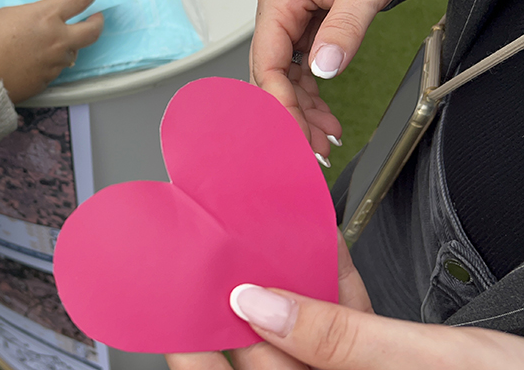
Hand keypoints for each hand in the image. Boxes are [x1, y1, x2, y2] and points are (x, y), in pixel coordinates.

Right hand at [0, 0, 103, 103]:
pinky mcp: (48, 80)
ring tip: (56, 44)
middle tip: (96, 18)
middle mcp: (57, 39)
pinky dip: (51, 62)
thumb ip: (25, 15)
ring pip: (73, 52)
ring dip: (68, 46)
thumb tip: (32, 22)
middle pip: (92, 30)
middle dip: (97, 22)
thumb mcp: (2, 15)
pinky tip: (38, 61)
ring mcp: (55, 62)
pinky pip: (56, 68)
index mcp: (46, 16)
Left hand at [168, 232, 523, 368]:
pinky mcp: (385, 364)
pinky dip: (335, 289)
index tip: (168, 298)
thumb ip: (336, 339)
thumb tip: (258, 308)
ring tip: (257, 236)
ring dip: (286, 281)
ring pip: (305, 331)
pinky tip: (322, 252)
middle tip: (210, 246)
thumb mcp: (425, 366)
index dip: (196, 341)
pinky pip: (346, 327)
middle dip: (237, 295)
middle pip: (265, 347)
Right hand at [250, 0, 422, 159]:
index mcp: (280, 0)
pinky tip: (326, 119)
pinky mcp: (310, 30)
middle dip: (287, 115)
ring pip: (285, 80)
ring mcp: (293, 24)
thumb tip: (323, 69)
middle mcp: (280, 14)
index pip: (266, 62)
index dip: (277, 102)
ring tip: (320, 142)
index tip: (292, 130)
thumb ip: (344, 28)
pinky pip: (302, 72)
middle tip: (307, 148)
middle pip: (270, 77)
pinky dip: (312, 98)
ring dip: (300, 113)